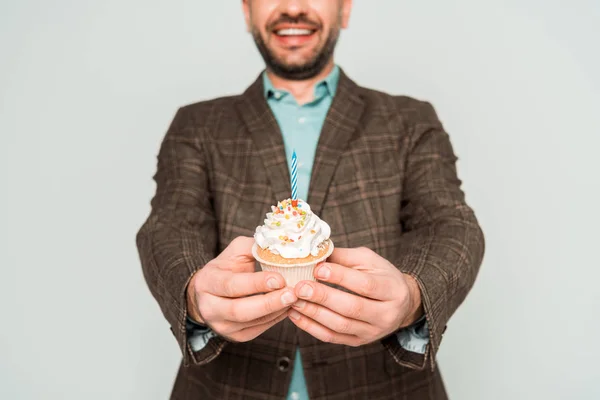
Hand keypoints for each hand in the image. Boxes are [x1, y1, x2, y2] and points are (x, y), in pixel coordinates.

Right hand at [186, 236, 296, 341]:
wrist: (212, 291)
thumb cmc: (227, 267)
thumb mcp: (236, 251)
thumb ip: (254, 247)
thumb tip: (278, 247)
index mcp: (207, 282)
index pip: (232, 285)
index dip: (256, 283)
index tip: (279, 279)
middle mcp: (209, 307)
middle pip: (239, 310)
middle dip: (269, 303)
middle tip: (292, 294)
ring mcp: (221, 325)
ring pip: (251, 322)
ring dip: (276, 311)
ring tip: (294, 299)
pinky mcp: (234, 336)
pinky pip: (258, 330)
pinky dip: (275, 319)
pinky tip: (286, 308)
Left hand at [287, 247, 422, 345]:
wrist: (400, 304)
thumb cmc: (381, 276)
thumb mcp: (369, 260)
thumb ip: (344, 257)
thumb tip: (316, 254)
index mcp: (392, 290)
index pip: (365, 285)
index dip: (341, 277)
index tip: (318, 269)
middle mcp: (386, 314)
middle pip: (352, 308)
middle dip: (323, 297)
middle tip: (300, 287)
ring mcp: (372, 331)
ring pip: (340, 326)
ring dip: (313, 313)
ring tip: (294, 300)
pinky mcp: (359, 341)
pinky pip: (332, 338)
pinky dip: (311, 327)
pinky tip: (296, 315)